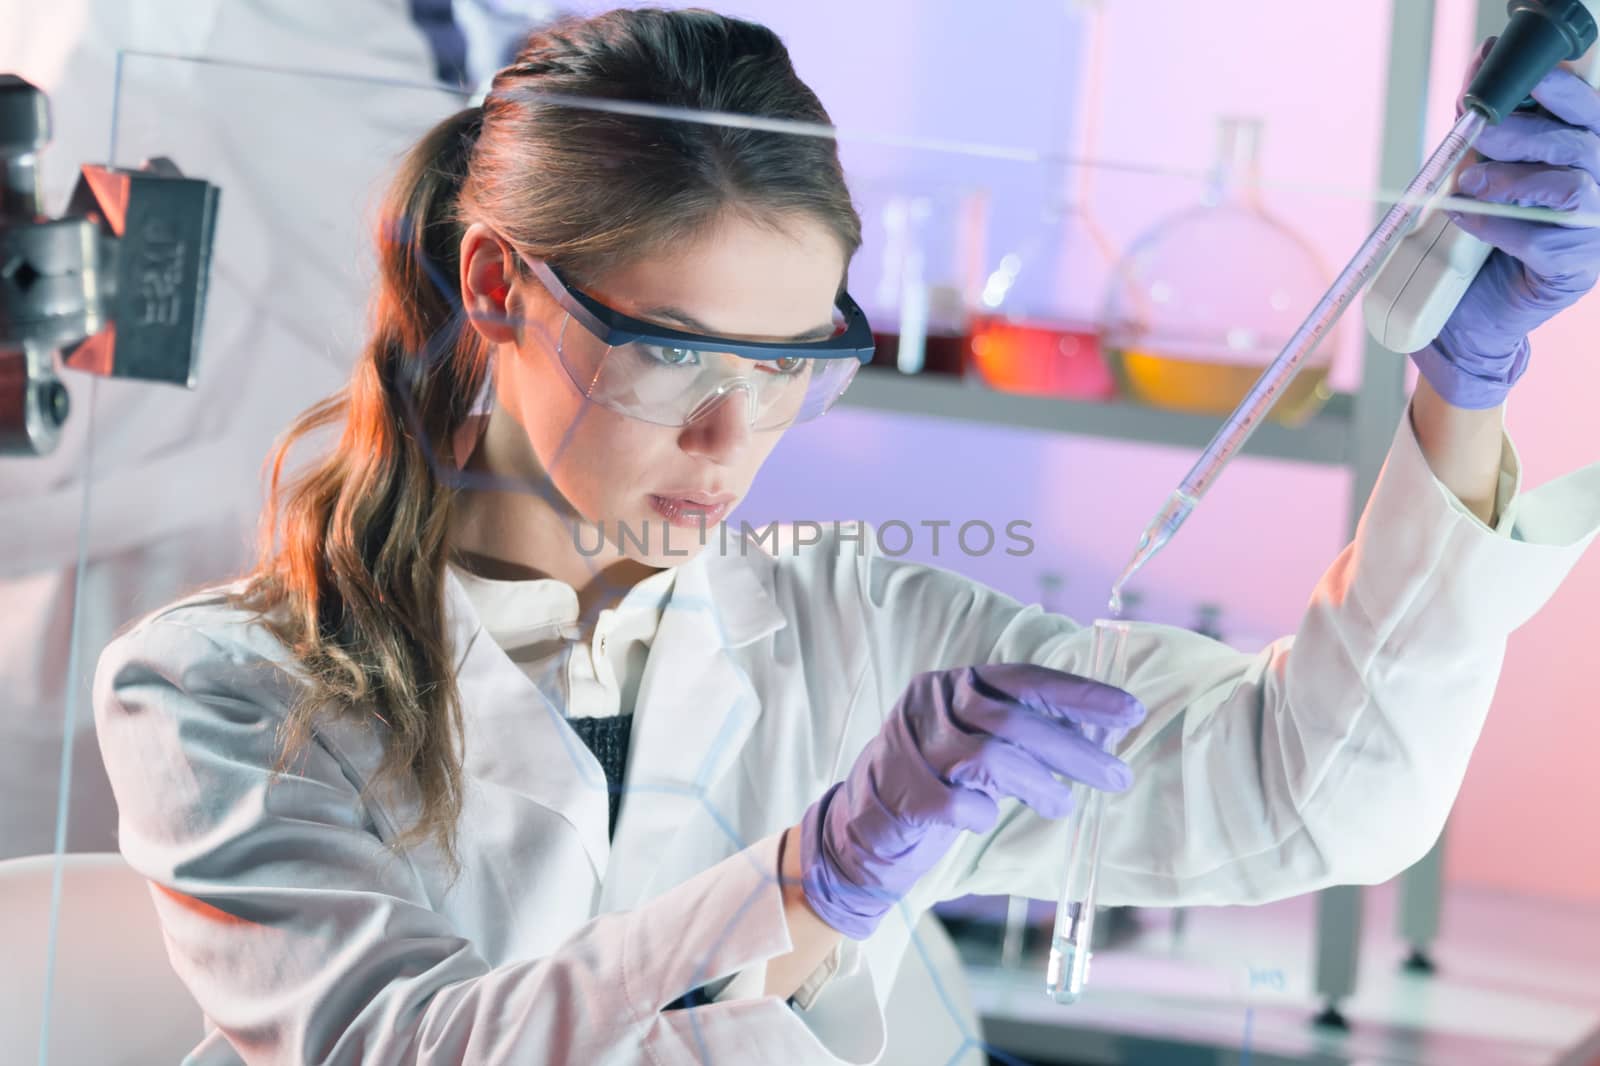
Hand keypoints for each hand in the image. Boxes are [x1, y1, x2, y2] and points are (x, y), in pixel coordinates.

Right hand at [797, 663, 1145, 939]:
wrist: (859, 832)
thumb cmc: (931, 786)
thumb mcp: (976, 747)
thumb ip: (1021, 733)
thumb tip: (1097, 731)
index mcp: (952, 685)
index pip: (1025, 679)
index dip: (1080, 695)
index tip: (1130, 713)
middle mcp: (930, 705)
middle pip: (1014, 720)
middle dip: (1074, 749)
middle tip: (1117, 776)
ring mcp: (910, 746)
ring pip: (991, 757)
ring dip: (1040, 784)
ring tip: (1061, 805)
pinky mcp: (900, 792)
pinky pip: (960, 803)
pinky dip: (983, 815)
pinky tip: (985, 822)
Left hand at [1417, 43, 1599, 408]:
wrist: (1472, 316)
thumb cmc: (1484, 235)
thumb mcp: (1485, 174)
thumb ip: (1489, 133)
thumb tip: (1478, 72)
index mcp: (1587, 154)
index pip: (1586, 108)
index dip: (1554, 87)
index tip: (1515, 76)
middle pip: (1577, 142)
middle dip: (1523, 132)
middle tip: (1478, 133)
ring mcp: (1595, 229)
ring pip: (1568, 187)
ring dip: (1511, 180)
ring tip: (1468, 185)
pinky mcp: (1577, 267)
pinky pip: (1541, 237)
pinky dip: (1497, 225)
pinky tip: (1468, 222)